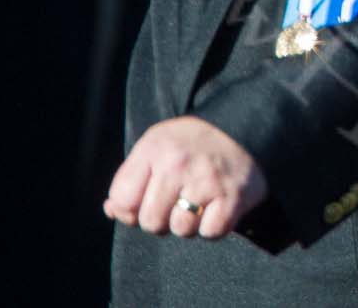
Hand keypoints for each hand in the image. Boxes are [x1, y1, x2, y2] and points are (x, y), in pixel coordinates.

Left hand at [104, 116, 267, 239]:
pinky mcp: (234, 196)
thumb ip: (130, 179)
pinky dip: (215, 225)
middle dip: (162, 217)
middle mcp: (179, 163)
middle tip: (180, 197)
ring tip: (201, 199)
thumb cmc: (191, 144)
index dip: (133, 205)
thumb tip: (112, 211)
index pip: (122, 199)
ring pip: (181, 230)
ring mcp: (207, 180)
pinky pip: (211, 232)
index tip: (150, 193)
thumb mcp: (155, 147)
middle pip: (150, 222)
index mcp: (155, 148)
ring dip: (190, 222)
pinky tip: (218, 205)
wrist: (244, 125)